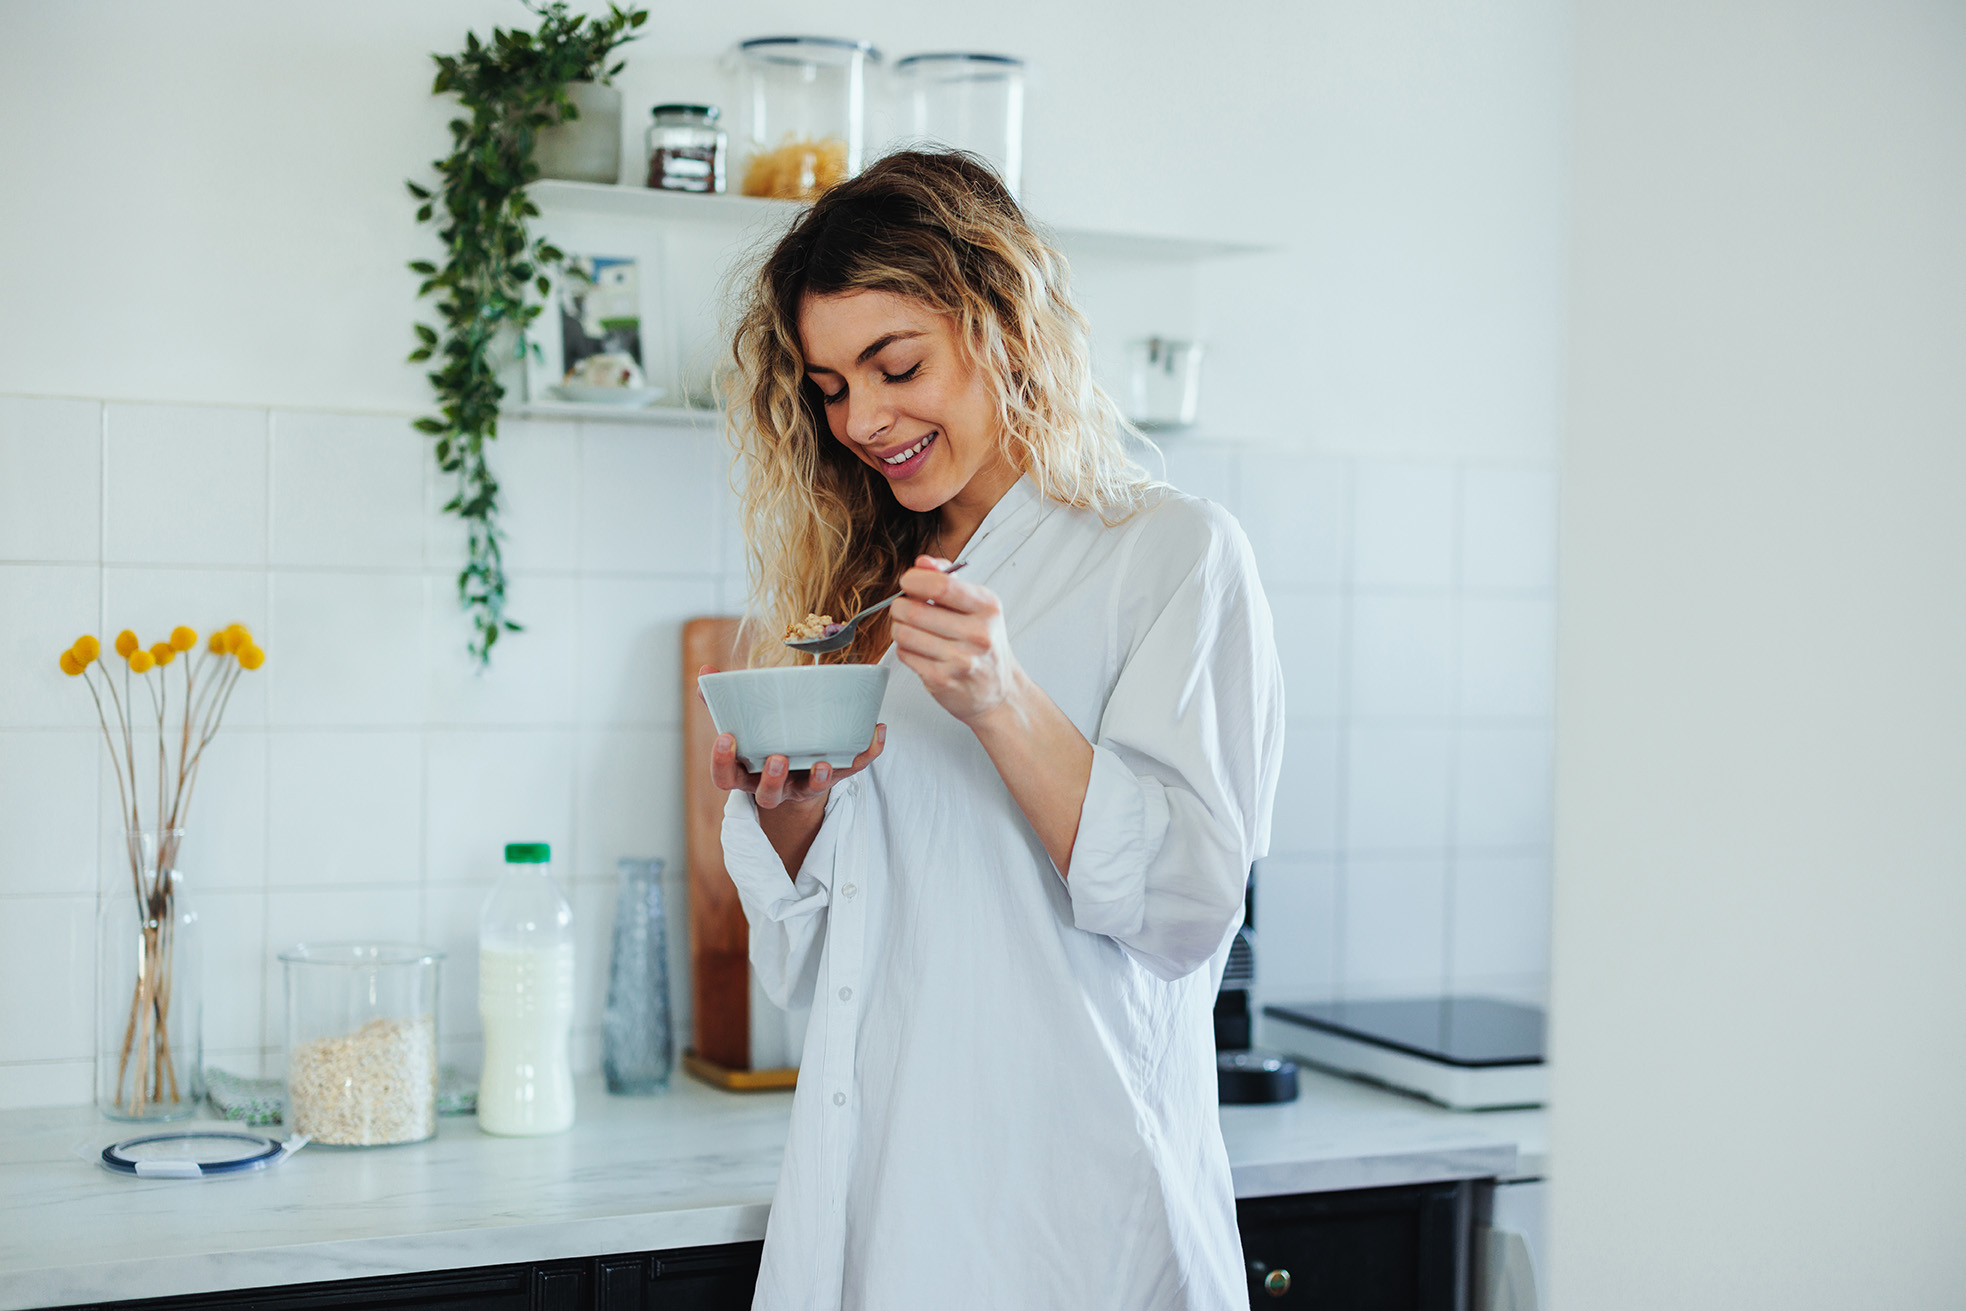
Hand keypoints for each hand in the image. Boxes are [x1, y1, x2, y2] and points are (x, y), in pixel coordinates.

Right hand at [700, 665, 885, 809]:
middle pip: (767, 794)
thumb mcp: (742, 726)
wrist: (796, 773)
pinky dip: (865, 753)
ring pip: (809, 791)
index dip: (722, 762)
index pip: (726, 777)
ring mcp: (805, 786)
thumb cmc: (764, 742)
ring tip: (823, 762)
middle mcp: (774, 786)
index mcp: (746, 773)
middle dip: (771, 778)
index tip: (726, 737)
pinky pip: (852, 770)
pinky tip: (876, 732)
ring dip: (817, 778)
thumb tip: (705, 670)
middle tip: (777, 758)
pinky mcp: (834, 779)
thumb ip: (722, 701)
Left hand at [889, 556, 1025, 725]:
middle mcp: (977, 634)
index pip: (941, 585)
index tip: (908, 582)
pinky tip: (919, 649)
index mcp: (987, 608)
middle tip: (904, 607)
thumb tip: (923, 562)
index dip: (914, 580)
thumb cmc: (985, 645)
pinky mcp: (942, 680)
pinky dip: (905, 648)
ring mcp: (960, 660)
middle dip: (899, 605)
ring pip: (905, 633)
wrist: (999, 691)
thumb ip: (949, 580)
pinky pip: (905, 654)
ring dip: (898, 627)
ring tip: (910, 628)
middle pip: (914, 611)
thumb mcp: (978, 606)